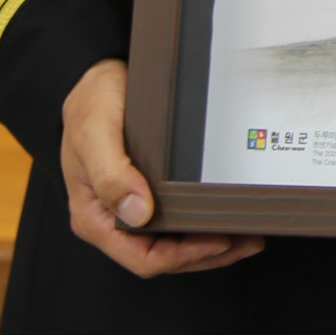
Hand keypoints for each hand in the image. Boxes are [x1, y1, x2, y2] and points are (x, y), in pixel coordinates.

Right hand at [61, 58, 262, 276]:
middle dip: (206, 255)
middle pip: (163, 256)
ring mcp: (130, 208)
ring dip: (209, 245)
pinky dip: (201, 224)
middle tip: (246, 241)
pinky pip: (175, 220)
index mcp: (95, 217)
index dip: (183, 256)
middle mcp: (113, 219)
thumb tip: (138, 212)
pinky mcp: (146, 193)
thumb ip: (111, 174)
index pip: (142, 257)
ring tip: (246, 237)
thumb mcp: (95, 133)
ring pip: (172, 243)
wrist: (96, 77)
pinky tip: (222, 214)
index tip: (218, 241)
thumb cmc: (89, 105)